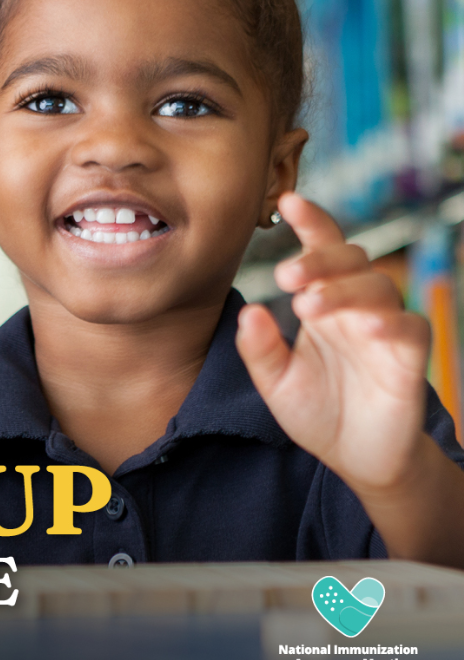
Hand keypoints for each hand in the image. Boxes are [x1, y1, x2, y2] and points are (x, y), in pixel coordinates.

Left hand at [235, 192, 431, 497]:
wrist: (355, 458)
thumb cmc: (317, 411)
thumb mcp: (276, 383)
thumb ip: (260, 350)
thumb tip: (250, 311)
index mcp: (322, 302)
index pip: (321, 251)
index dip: (311, 222)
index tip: (287, 201)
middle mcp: (355, 307)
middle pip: (350, 259)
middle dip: (319, 259)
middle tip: (286, 275)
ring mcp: (384, 329)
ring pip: (378, 286)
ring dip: (343, 290)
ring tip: (308, 306)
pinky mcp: (410, 358)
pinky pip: (410, 328)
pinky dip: (390, 323)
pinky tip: (366, 329)